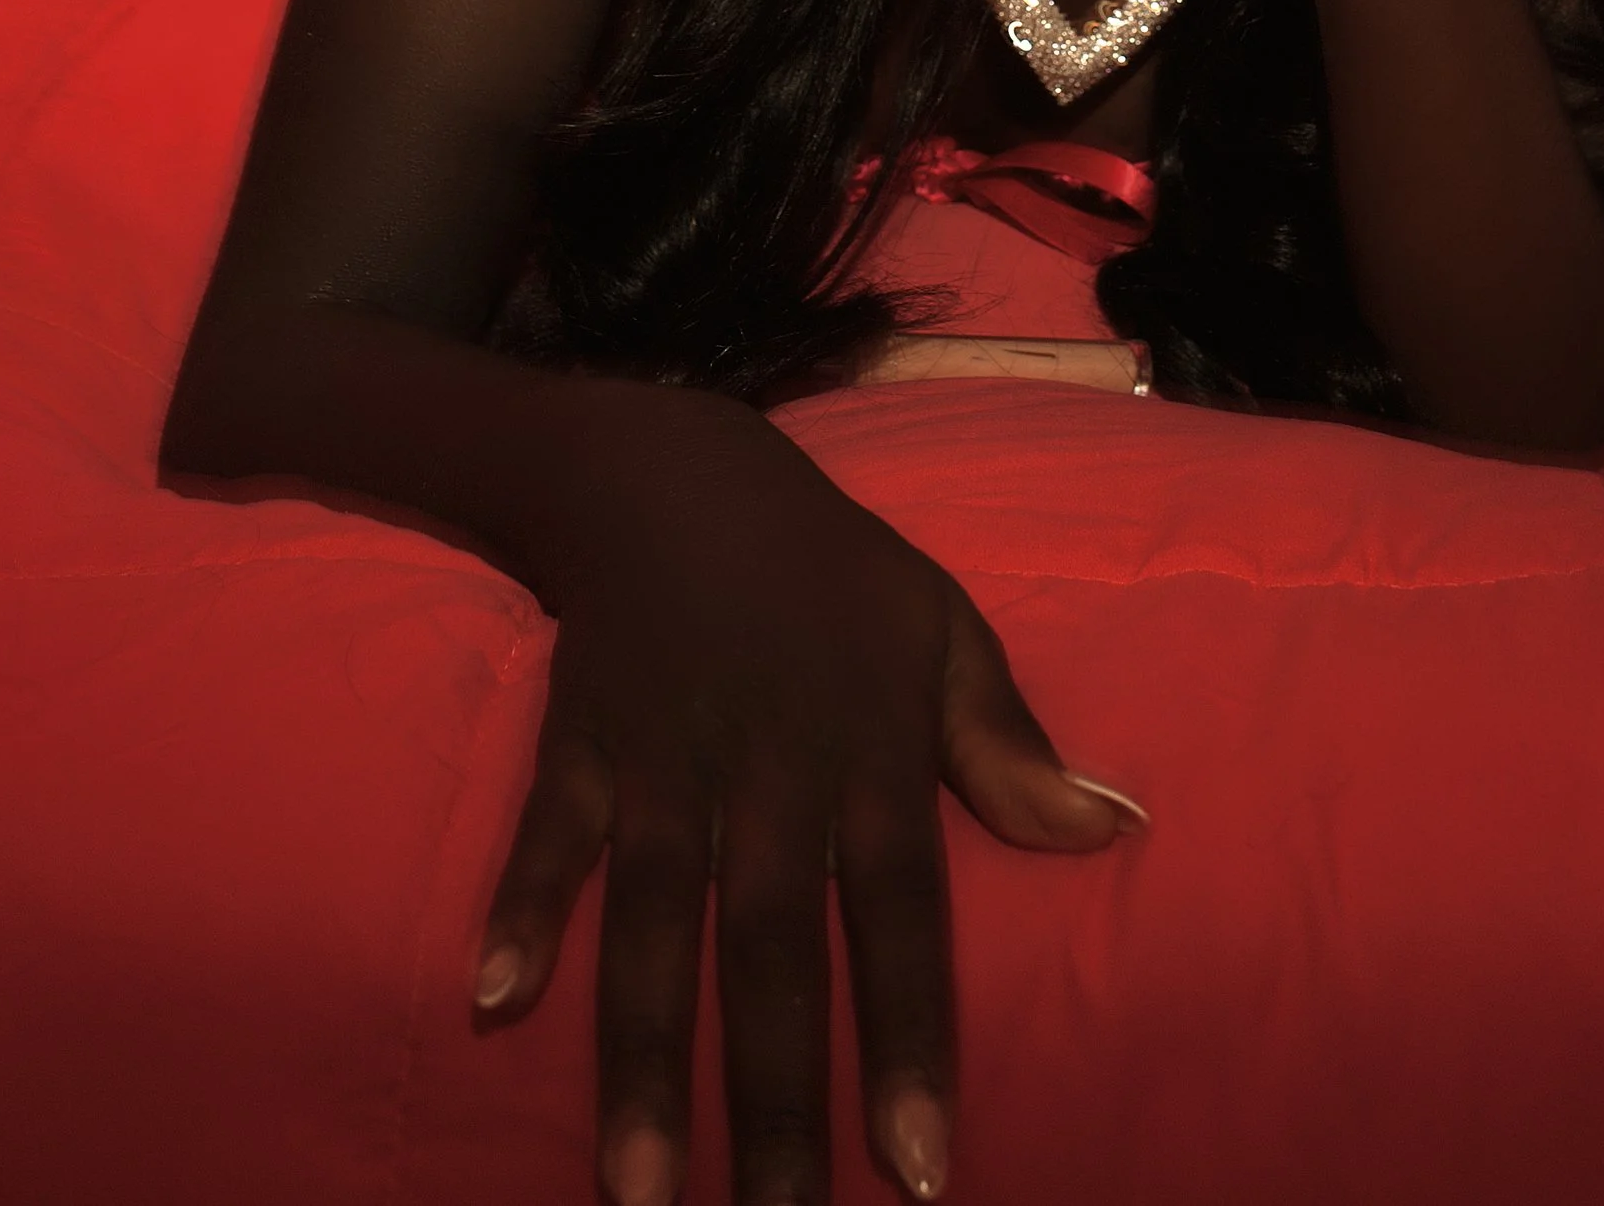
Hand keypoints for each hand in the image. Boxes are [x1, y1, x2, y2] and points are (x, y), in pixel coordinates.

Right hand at [471, 381, 1135, 1205]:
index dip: (909, 1039)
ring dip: (643, 1054)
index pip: (900, 915)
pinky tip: (494, 1000)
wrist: (675, 471)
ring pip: (655, 924)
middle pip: (772, 952)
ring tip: (635, 1191)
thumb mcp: (940, 629)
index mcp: (870, 753)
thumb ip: (1008, 744)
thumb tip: (1109, 830)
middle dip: (773, 1098)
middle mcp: (769, 771)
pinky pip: (548, 834)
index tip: (919, 1168)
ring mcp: (668, 760)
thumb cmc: (829, 572)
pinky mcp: (582, 741)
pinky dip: (521, 908)